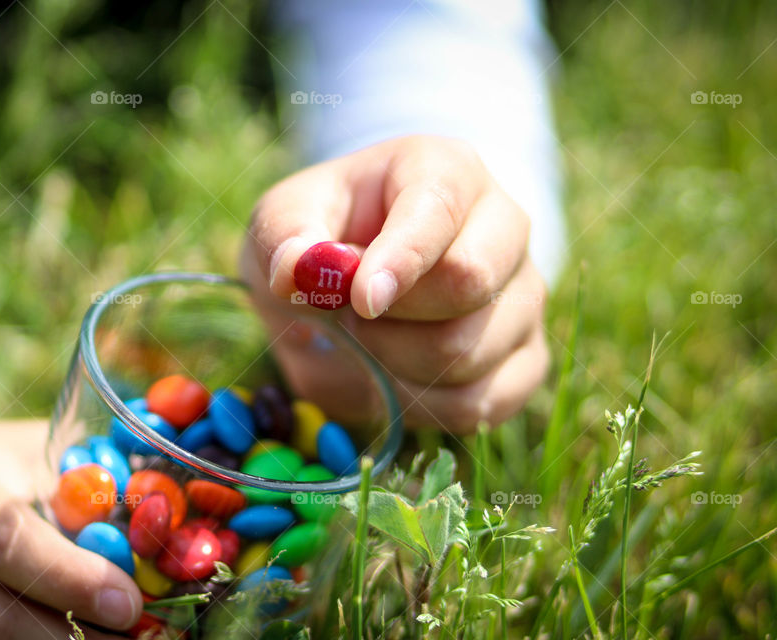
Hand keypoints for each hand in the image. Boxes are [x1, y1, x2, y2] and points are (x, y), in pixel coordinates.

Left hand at [241, 135, 548, 432]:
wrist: (351, 285)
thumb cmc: (323, 237)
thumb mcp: (285, 220)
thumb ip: (285, 237)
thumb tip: (296, 270)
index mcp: (446, 171)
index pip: (439, 209)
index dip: (400, 259)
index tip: (360, 301)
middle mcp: (504, 226)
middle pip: (469, 281)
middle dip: (391, 316)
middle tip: (350, 316)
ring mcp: (525, 295)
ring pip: (468, 352)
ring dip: (395, 364)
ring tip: (371, 340)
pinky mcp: (526, 358)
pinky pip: (478, 403)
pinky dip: (420, 407)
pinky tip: (396, 379)